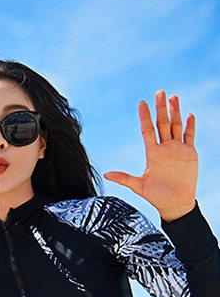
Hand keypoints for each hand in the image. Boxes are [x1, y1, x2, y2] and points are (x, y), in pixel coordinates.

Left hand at [104, 91, 196, 222]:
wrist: (175, 204)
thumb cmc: (157, 196)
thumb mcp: (139, 187)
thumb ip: (124, 178)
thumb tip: (106, 175)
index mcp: (152, 153)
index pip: (147, 130)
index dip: (145, 117)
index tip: (142, 103)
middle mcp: (164, 148)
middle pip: (162, 123)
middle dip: (161, 108)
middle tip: (160, 92)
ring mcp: (177, 149)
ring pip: (176, 126)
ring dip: (175, 112)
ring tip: (173, 97)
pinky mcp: (190, 153)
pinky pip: (190, 136)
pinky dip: (190, 126)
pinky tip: (190, 115)